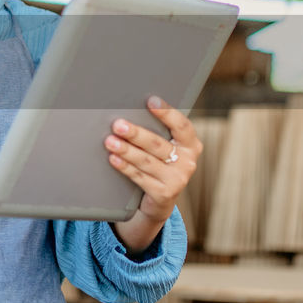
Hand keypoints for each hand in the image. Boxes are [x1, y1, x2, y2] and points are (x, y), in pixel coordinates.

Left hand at [104, 96, 201, 253]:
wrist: (161, 201)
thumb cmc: (160, 165)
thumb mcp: (166, 149)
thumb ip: (159, 133)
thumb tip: (131, 113)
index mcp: (191, 144)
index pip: (181, 125)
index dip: (166, 112)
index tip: (150, 101)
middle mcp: (188, 161)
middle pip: (158, 144)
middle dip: (136, 134)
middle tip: (118, 125)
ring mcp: (177, 179)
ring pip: (146, 161)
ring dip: (126, 150)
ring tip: (110, 141)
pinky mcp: (164, 193)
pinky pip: (140, 177)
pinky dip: (125, 167)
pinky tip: (114, 159)